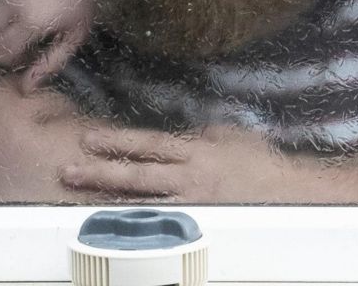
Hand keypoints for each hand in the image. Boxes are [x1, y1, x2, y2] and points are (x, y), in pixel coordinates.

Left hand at [60, 123, 287, 201]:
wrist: (288, 194)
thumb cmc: (262, 163)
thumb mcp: (231, 136)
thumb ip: (201, 134)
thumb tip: (181, 134)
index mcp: (198, 151)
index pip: (149, 144)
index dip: (117, 141)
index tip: (89, 139)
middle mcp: (189, 178)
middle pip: (137, 174)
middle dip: (101, 171)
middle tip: (69, 170)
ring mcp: (191, 205)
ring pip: (141, 202)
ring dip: (108, 199)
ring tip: (80, 197)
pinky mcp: (195, 224)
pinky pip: (159, 223)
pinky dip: (134, 222)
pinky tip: (114, 223)